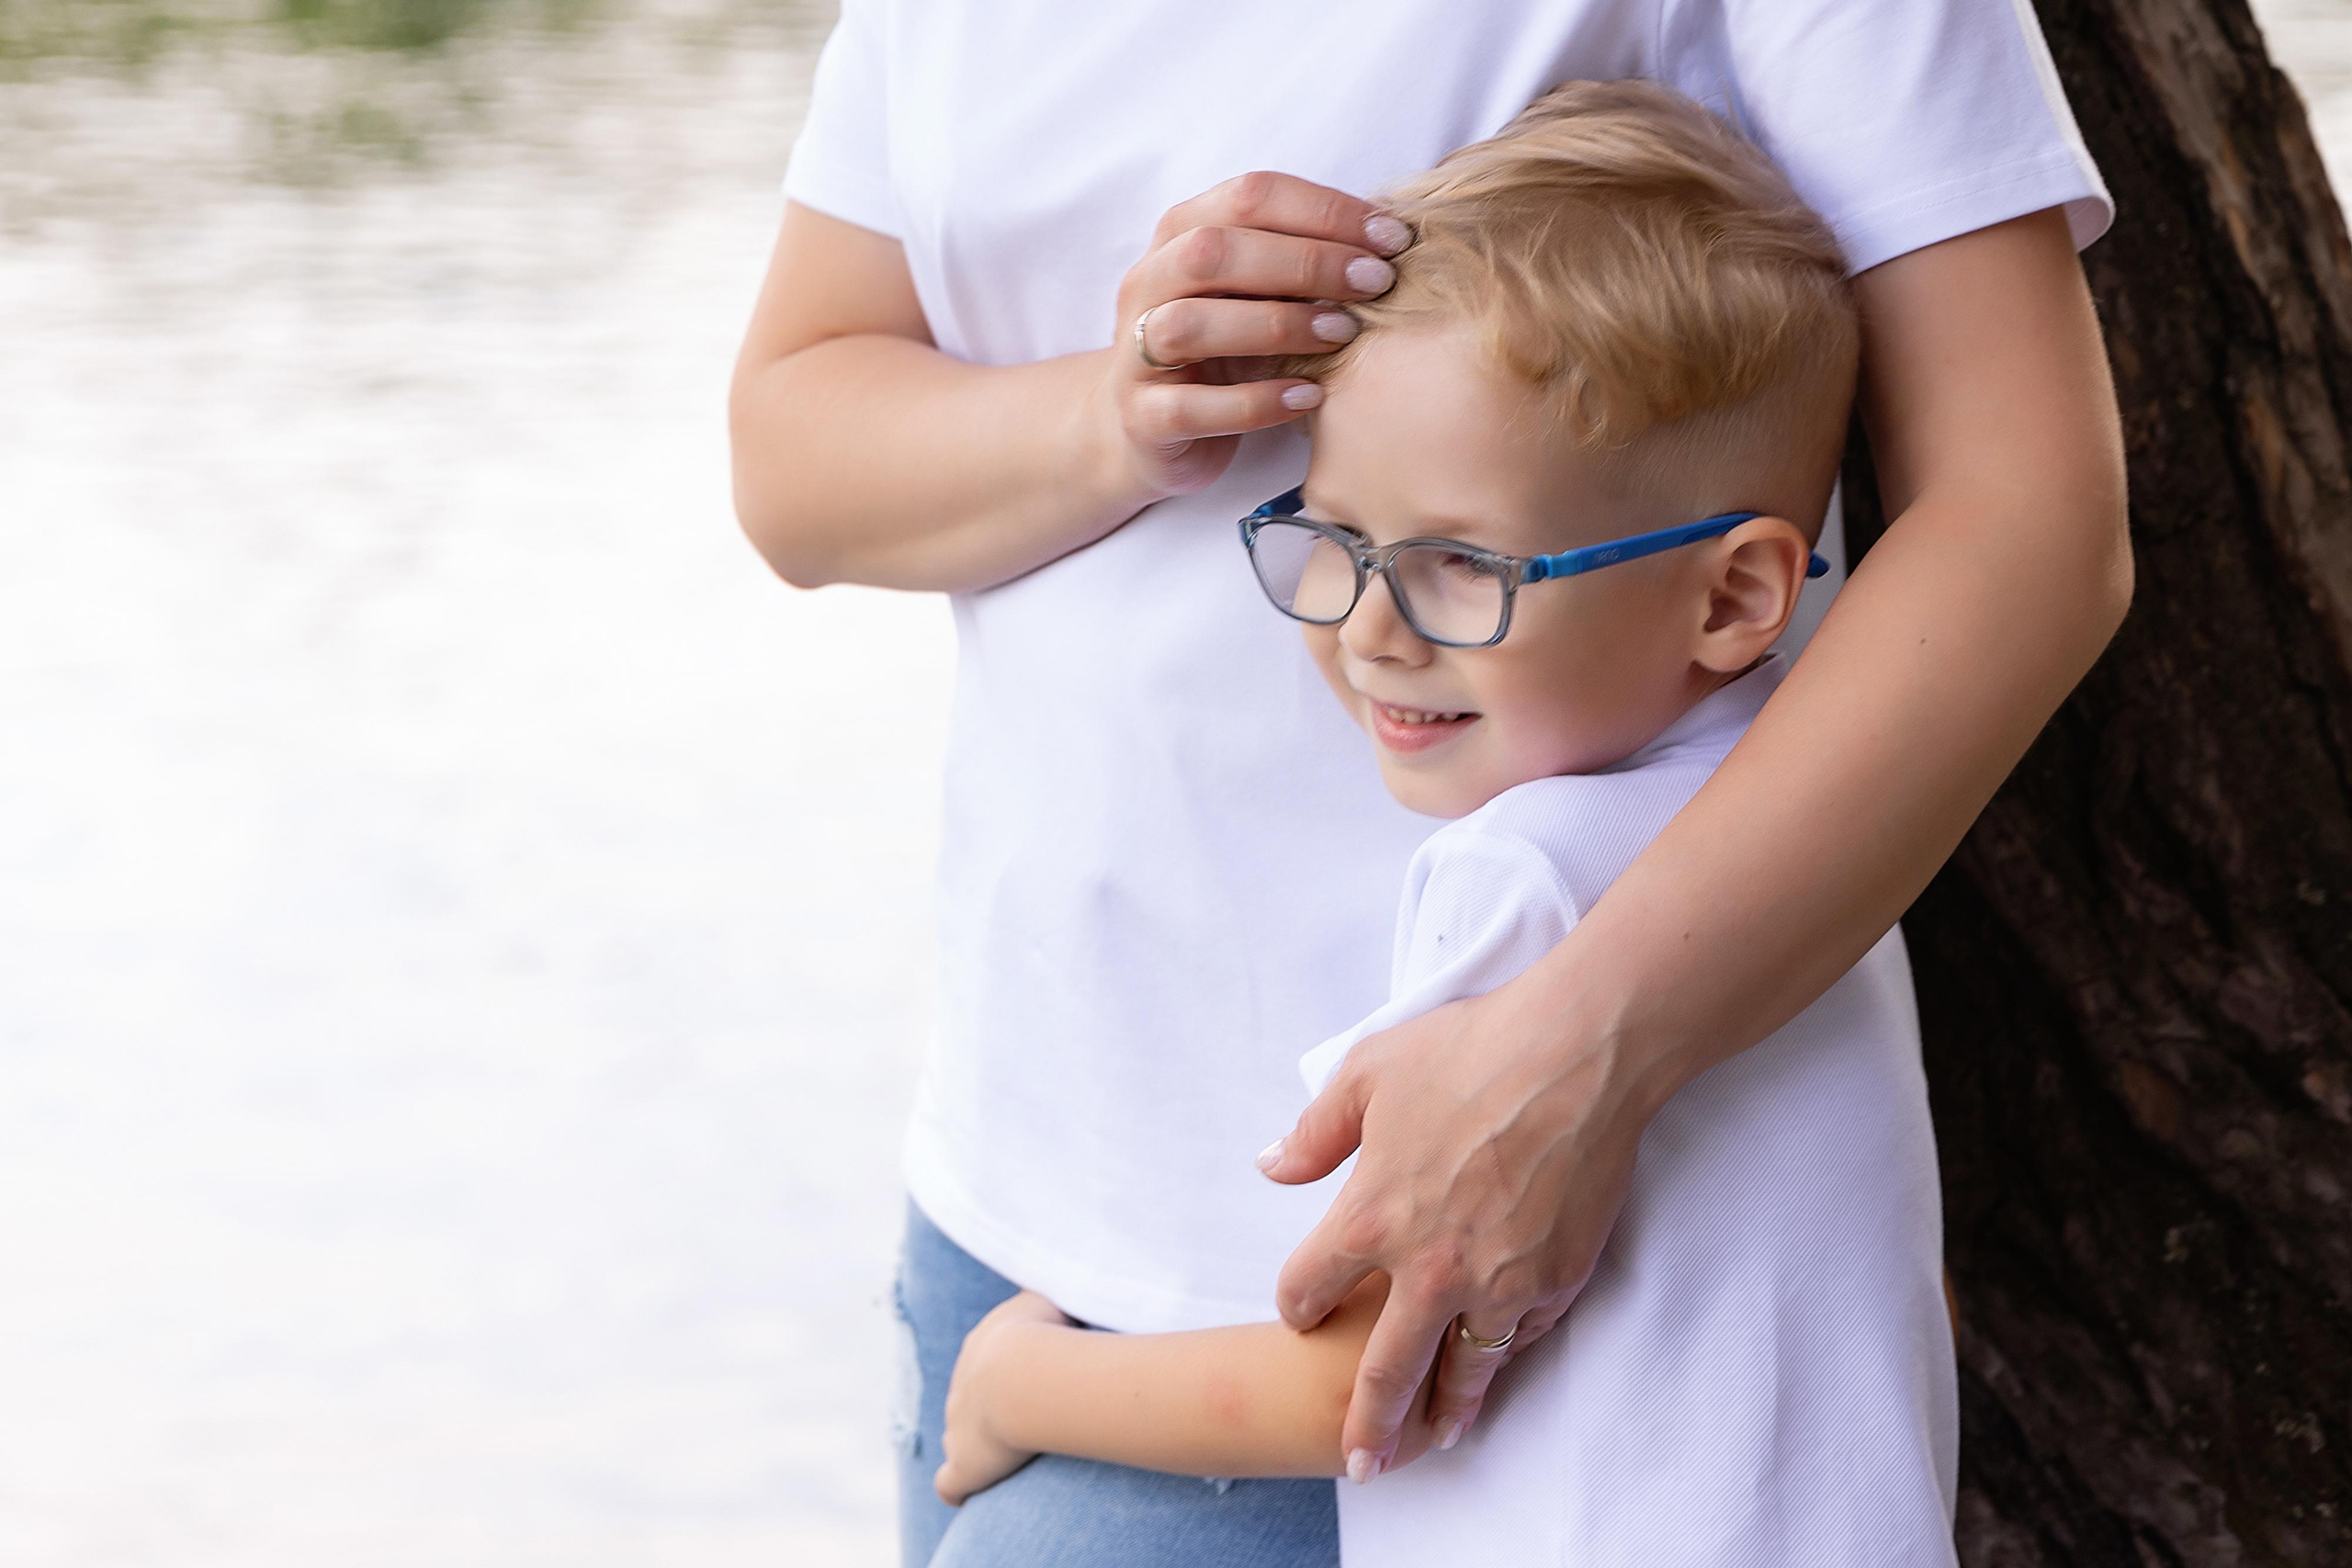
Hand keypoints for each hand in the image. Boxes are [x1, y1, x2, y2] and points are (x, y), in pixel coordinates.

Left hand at [933, 1289, 1074, 1505]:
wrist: (1021, 1376)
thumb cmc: (1044, 1336)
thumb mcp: (1047, 1300)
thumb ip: (1050, 1297)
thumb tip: (1064, 1286)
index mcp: (979, 1350)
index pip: (986, 1363)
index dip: (1008, 1375)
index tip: (1033, 1382)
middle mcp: (960, 1388)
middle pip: (968, 1401)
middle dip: (988, 1411)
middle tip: (1023, 1419)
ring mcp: (956, 1428)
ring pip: (958, 1439)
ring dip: (977, 1448)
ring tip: (1004, 1457)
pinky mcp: (962, 1466)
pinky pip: (950, 1484)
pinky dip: (957, 1489)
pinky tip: (966, 1497)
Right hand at [1093, 171, 1409, 505]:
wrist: (1148, 430)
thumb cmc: (1222, 349)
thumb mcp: (1254, 292)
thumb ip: (1298, 261)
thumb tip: (1390, 239)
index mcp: (1180, 234)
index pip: (1248, 197)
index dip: (1324, 211)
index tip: (1393, 238)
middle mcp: (1148, 283)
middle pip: (1213, 252)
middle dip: (1305, 262)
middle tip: (1376, 282)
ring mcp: (1135, 352)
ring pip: (1190, 325)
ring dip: (1277, 325)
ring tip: (1342, 334)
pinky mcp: (1143, 419)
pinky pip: (1192, 408)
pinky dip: (1255, 402)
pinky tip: (1309, 397)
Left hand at [1259, 980, 1654, 1476]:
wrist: (1577, 1057)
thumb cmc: (1470, 1052)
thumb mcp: (1366, 1074)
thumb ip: (1314, 1133)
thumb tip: (1271, 1167)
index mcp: (1368, 1219)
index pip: (1309, 1288)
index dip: (1298, 1304)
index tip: (1302, 1314)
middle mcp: (1427, 1269)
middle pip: (1385, 1371)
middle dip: (1369, 1424)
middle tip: (1361, 1461)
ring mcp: (1495, 1283)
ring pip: (1462, 1372)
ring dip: (1444, 1412)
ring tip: (1432, 1440)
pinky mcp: (1554, 1281)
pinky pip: (1520, 1335)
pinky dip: (1503, 1356)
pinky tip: (1493, 1366)